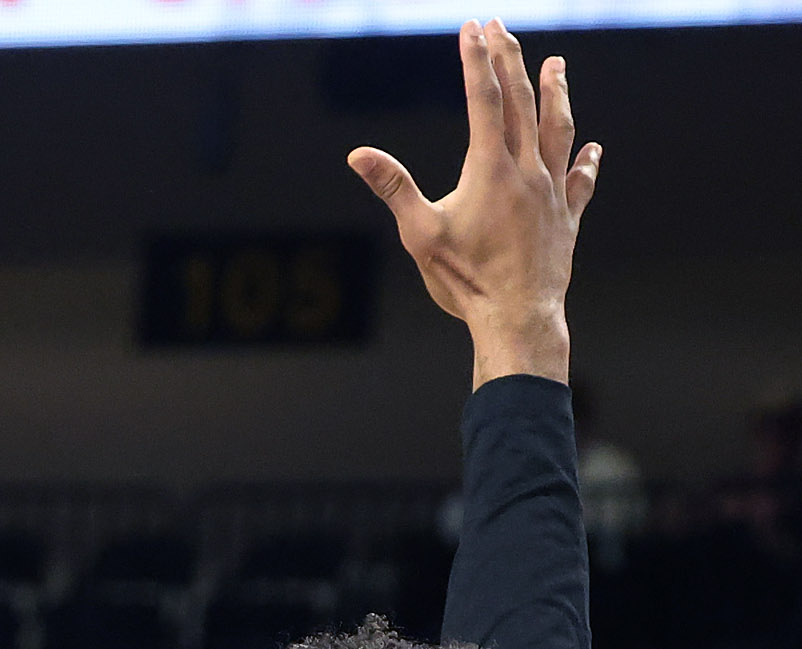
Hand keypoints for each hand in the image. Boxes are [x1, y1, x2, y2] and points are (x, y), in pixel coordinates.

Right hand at [349, 20, 598, 386]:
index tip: (472, 27)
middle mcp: (527, 172)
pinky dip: (585, 162)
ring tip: (557, 65)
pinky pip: (580, 182)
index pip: (483, 101)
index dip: (476, 61)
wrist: (517, 318)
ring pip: (558, 131)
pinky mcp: (566, 220)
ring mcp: (552, 194)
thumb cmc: (465, 281)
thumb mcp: (419, 234)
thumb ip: (394, 187)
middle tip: (501, 27)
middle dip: (509, 61)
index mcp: (490, 170)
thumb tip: (359, 155)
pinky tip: (591, 150)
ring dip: (556, 94)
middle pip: (521, 103)